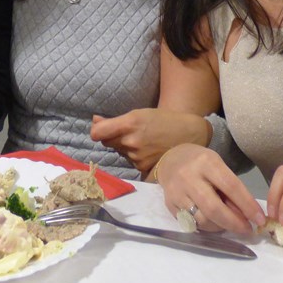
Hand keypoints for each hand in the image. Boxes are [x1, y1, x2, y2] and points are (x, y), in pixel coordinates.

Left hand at [90, 109, 210, 174]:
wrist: (188, 134)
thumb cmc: (162, 120)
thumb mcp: (138, 114)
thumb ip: (114, 121)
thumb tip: (94, 122)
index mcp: (130, 123)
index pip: (97, 133)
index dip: (96, 130)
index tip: (101, 129)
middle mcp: (131, 141)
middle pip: (107, 142)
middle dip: (114, 137)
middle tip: (130, 132)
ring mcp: (137, 157)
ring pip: (119, 152)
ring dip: (125, 147)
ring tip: (144, 141)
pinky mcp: (143, 168)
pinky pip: (130, 161)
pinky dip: (134, 156)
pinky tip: (148, 151)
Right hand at [155, 143, 264, 233]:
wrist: (171, 160)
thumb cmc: (201, 163)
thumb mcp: (218, 166)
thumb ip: (230, 189)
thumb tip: (245, 216)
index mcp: (206, 162)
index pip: (231, 186)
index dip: (247, 205)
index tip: (259, 219)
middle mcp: (189, 176)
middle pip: (214, 208)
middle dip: (234, 223)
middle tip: (247, 229)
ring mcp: (176, 192)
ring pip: (202, 220)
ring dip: (221, 227)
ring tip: (229, 223)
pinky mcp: (169, 205)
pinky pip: (192, 224)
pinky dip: (206, 227)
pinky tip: (213, 222)